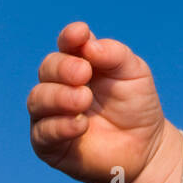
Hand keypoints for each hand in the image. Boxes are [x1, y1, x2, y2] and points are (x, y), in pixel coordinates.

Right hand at [28, 21, 172, 182]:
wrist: (144, 148)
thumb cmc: (136, 105)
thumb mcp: (135, 72)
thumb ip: (114, 54)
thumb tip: (88, 44)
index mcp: (81, 61)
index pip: (68, 43)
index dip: (69, 37)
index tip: (80, 34)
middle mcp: (61, 84)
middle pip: (48, 67)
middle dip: (63, 68)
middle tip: (84, 74)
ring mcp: (52, 113)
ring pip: (38, 98)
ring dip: (59, 97)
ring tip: (84, 100)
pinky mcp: (49, 143)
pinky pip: (43, 131)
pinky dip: (59, 125)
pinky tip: (81, 124)